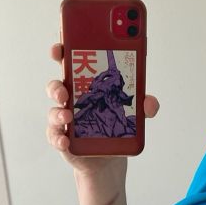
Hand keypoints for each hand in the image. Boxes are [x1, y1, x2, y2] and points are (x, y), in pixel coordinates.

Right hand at [45, 43, 159, 172]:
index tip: (61, 47)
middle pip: (57, 86)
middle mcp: (71, 99)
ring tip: (68, 115)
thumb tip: (150, 103)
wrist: (110, 157)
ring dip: (58, 112)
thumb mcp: (134, 113)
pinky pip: (56, 136)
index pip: (71, 63)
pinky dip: (59, 138)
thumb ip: (143, 106)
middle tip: (64, 90)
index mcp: (86, 84)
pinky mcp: (62, 139)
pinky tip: (66, 141)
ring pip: (54, 110)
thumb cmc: (116, 124)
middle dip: (56, 86)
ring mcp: (64, 119)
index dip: (64, 52)